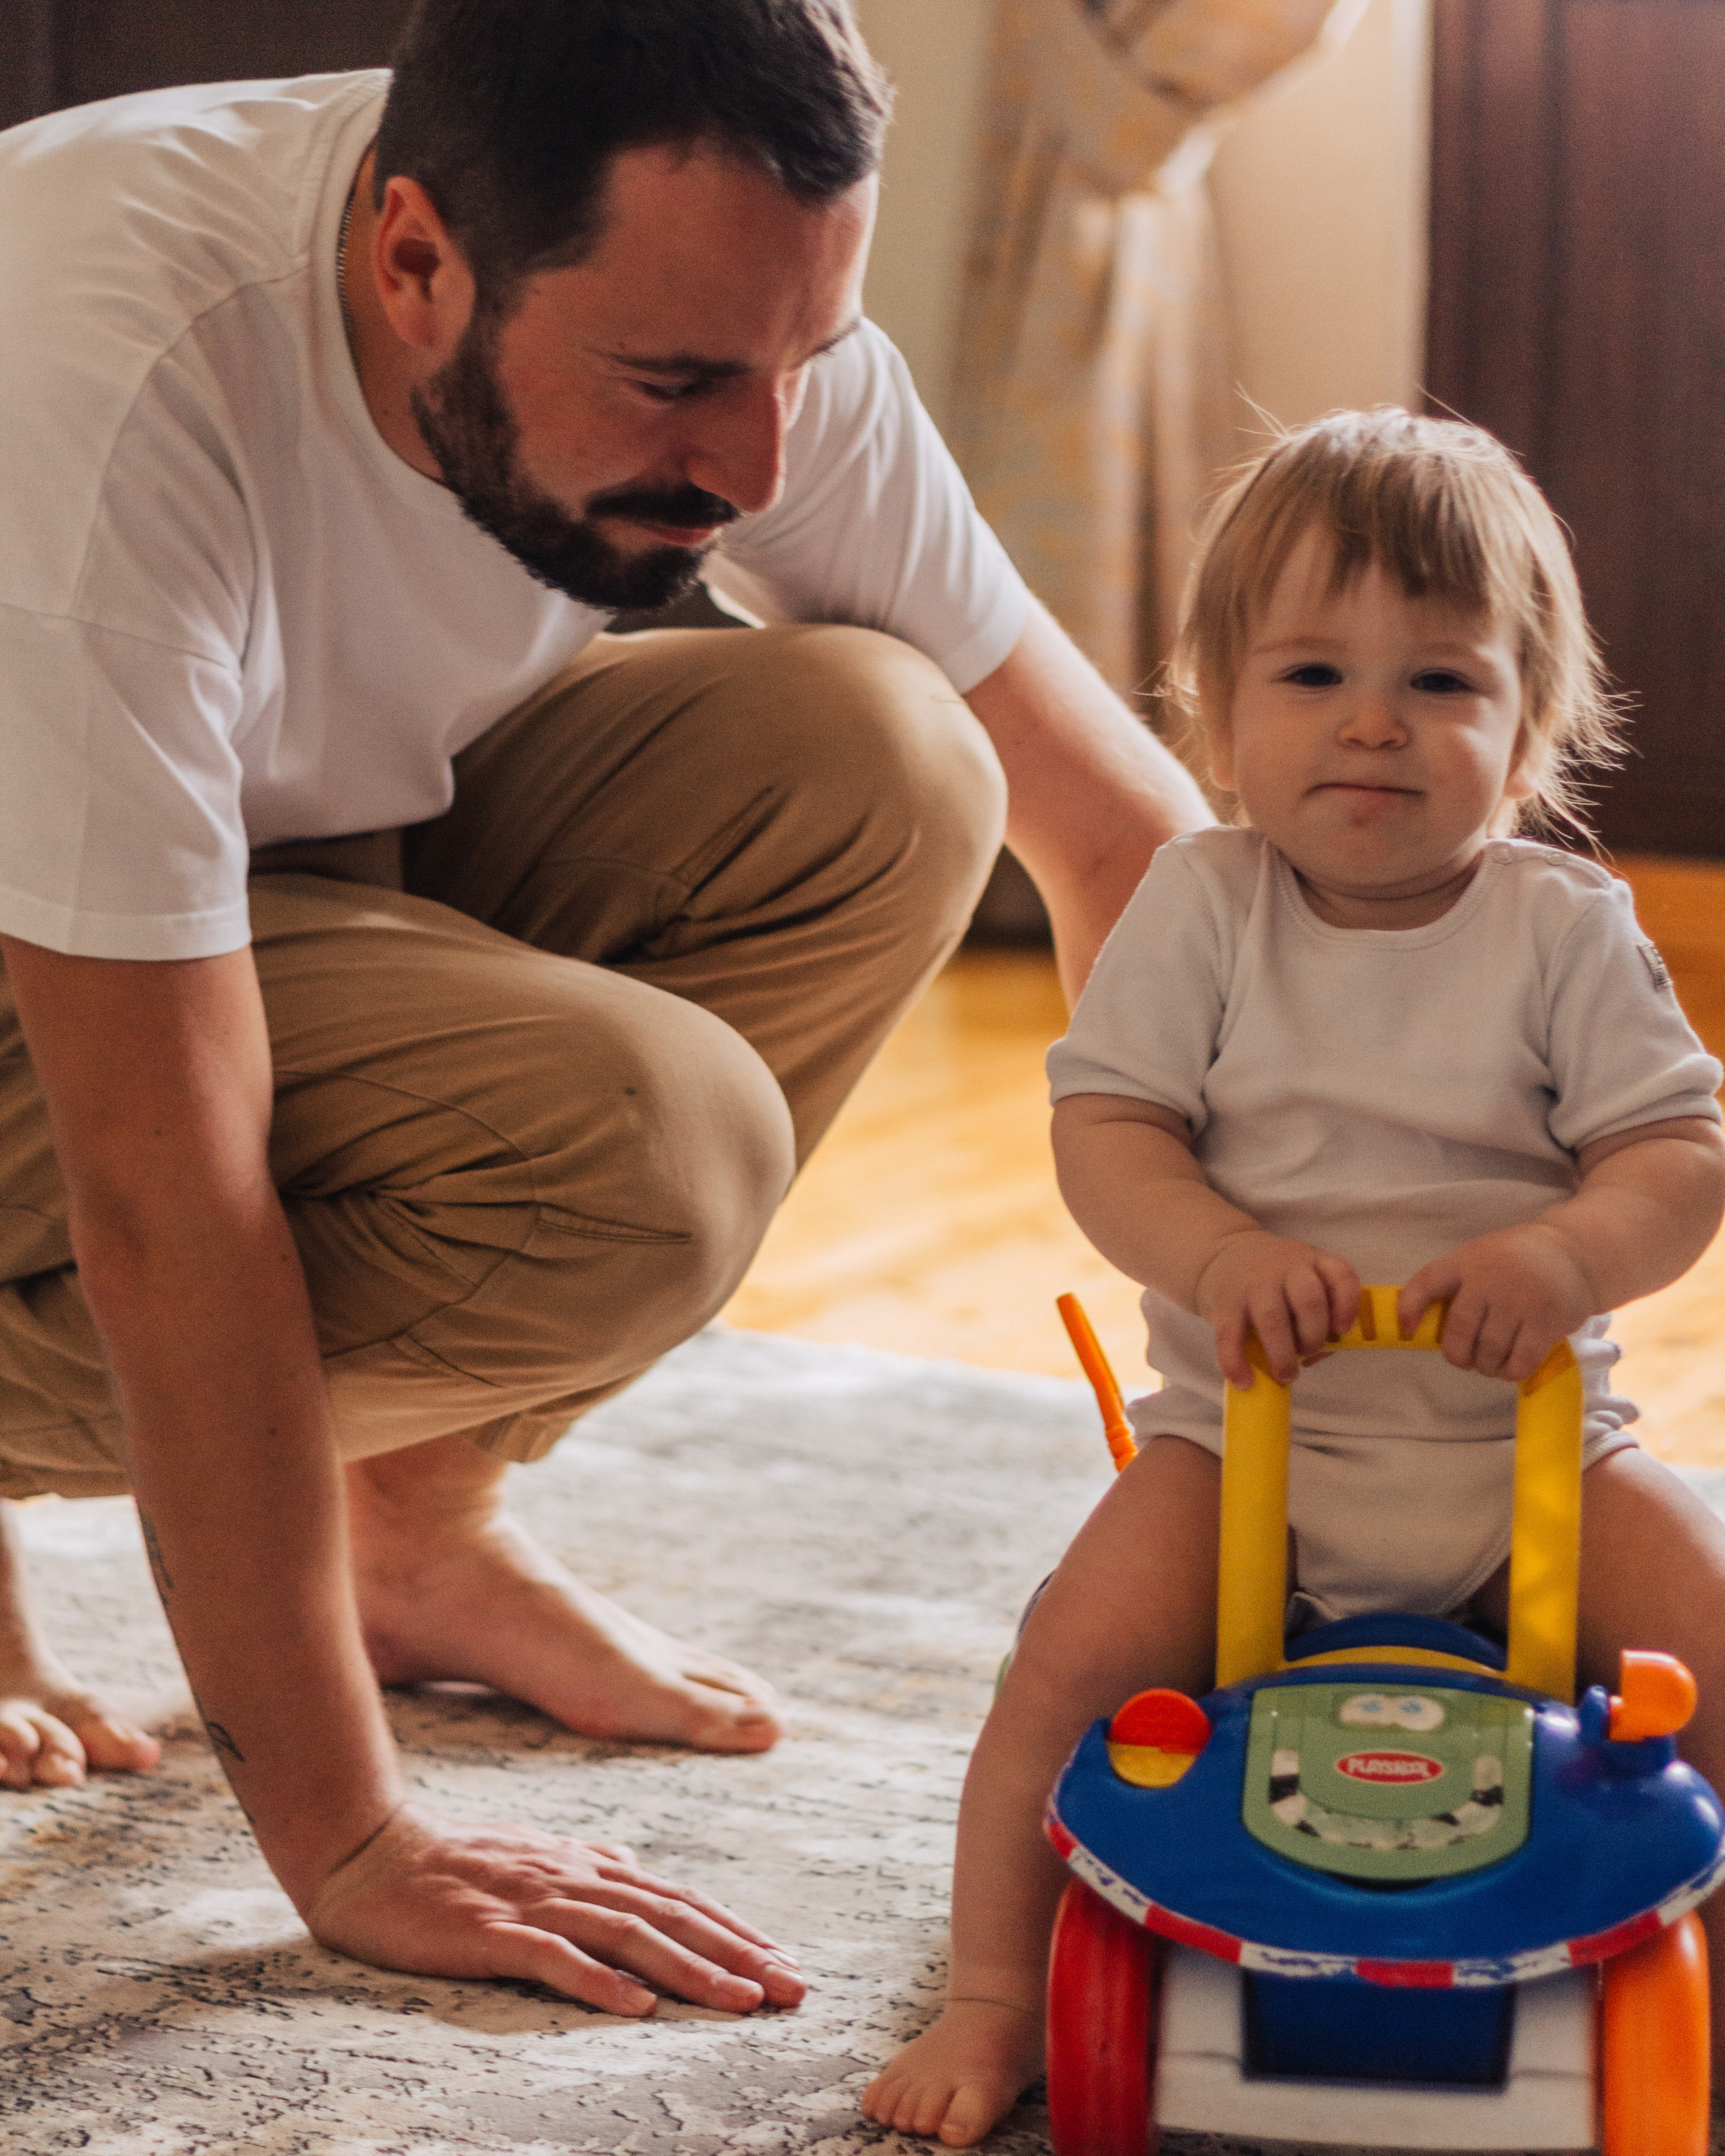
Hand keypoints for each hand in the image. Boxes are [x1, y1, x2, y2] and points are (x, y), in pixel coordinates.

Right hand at [304, 1803, 805, 2014]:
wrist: (372, 1855)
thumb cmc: (456, 1862)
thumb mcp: (535, 1854)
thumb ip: (589, 1860)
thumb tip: (636, 1864)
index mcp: (588, 1867)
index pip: (679, 1899)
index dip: (735, 1930)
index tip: (783, 1962)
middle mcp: (575, 1880)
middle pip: (671, 1917)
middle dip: (738, 1954)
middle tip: (791, 1988)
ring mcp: (534, 1903)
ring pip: (629, 1936)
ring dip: (690, 1971)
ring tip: (741, 2002)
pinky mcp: (490, 1931)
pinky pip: (552, 1959)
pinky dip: (598, 1982)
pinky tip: (636, 2007)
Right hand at [1195, 1232, 1359, 1386]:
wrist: (1218, 1254)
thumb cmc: (1271, 1276)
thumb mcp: (1300, 1276)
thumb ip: (1318, 1311)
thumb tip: (1317, 1355)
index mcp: (1311, 1261)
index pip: (1341, 1275)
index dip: (1347, 1305)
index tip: (1341, 1329)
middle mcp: (1285, 1268)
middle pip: (1310, 1302)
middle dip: (1314, 1337)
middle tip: (1307, 1353)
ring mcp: (1253, 1285)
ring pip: (1273, 1321)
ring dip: (1283, 1356)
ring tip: (1286, 1375)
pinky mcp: (1224, 1304)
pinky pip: (1230, 1337)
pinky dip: (1236, 1363)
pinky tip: (1244, 1379)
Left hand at [1399, 1224, 1595, 1381]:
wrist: (1573, 1252)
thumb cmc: (1515, 1261)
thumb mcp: (1479, 1256)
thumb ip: (1455, 1282)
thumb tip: (1419, 1324)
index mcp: (1467, 1261)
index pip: (1427, 1281)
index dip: (1410, 1306)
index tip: (1406, 1330)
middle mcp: (1490, 1279)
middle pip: (1460, 1331)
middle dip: (1458, 1355)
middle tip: (1464, 1360)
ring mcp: (1520, 1300)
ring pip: (1489, 1351)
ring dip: (1485, 1366)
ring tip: (1489, 1364)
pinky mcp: (1547, 1320)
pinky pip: (1520, 1361)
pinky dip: (1510, 1372)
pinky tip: (1510, 1368)